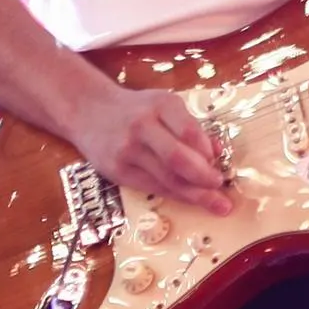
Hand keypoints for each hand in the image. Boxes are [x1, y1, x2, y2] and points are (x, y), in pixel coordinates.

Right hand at [79, 83, 232, 211]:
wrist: (88, 111)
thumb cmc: (135, 109)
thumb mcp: (164, 106)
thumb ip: (190, 127)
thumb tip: (217, 151)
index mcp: (161, 104)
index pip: (190, 131)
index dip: (208, 152)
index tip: (220, 163)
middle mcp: (143, 126)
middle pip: (178, 159)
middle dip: (204, 178)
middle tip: (220, 187)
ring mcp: (127, 150)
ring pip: (167, 179)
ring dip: (195, 194)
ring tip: (216, 204)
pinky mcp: (117, 171)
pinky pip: (152, 187)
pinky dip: (175, 195)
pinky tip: (189, 199)